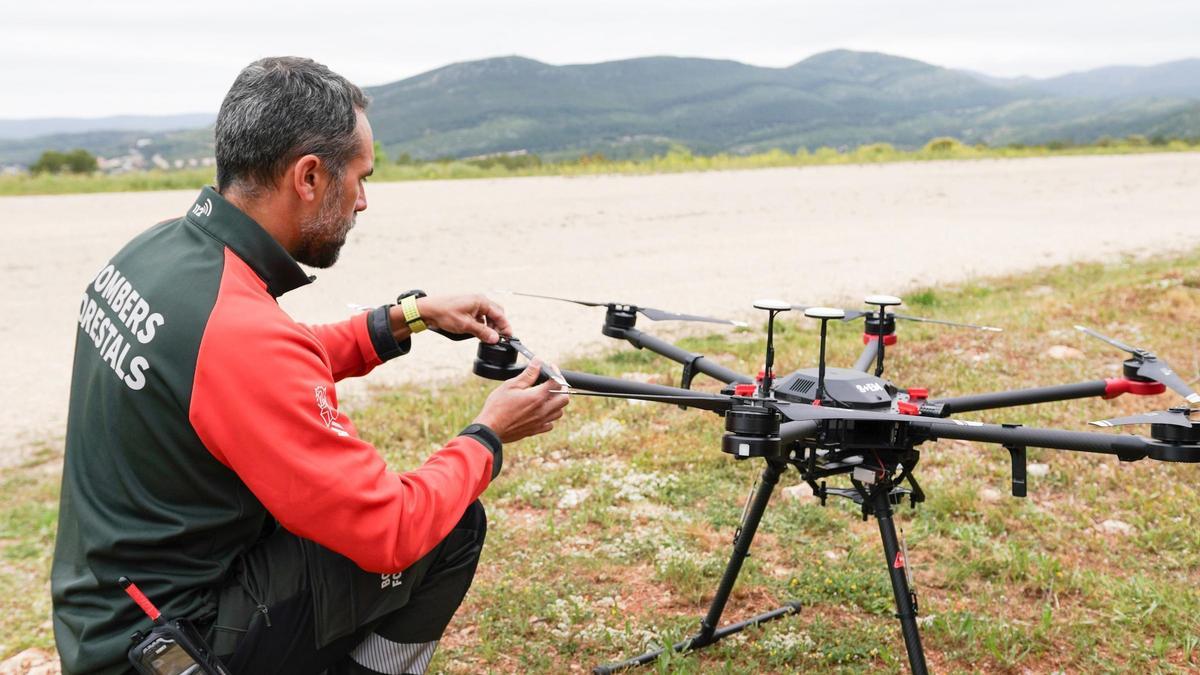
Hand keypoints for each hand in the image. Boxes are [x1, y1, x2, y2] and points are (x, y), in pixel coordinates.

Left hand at [390, 294, 511, 342]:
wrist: (428, 310)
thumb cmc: (445, 314)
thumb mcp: (465, 325)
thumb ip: (482, 332)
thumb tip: (495, 339)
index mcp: (481, 301)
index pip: (499, 314)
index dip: (505, 327)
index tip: (508, 337)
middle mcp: (479, 301)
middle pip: (496, 314)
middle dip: (498, 326)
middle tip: (498, 338)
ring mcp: (473, 304)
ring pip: (488, 316)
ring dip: (489, 327)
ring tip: (487, 338)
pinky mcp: (467, 308)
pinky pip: (480, 317)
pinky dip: (482, 325)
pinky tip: (479, 333)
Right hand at [473, 360, 568, 442]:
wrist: (490, 429)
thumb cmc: (497, 407)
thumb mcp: (510, 386)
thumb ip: (527, 374)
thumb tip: (538, 362)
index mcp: (537, 397)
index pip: (556, 382)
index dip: (556, 372)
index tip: (550, 368)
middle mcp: (542, 410)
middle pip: (564, 398)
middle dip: (562, 387)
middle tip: (553, 382)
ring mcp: (540, 422)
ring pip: (559, 412)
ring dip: (557, 402)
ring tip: (547, 396)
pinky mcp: (535, 430)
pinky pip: (550, 424)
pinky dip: (550, 416)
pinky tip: (541, 411)